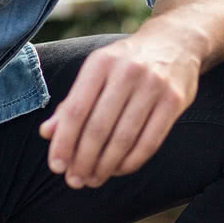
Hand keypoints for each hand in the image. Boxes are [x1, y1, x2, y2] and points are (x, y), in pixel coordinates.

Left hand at [41, 34, 200, 187]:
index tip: (57, 166)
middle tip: (76, 181)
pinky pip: (150, 141)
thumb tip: (47, 134)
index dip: (64, 142)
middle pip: (99, 127)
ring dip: (106, 166)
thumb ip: (72, 102)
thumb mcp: (97, 72)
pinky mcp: (175, 100)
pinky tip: (119, 169)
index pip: (76, 110)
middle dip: (84, 160)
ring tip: (94, 179)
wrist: (176, 41)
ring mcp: (154, 85)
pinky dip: (132, 161)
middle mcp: (128, 71)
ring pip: (124, 137)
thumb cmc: (127, 62)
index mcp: (101, 63)